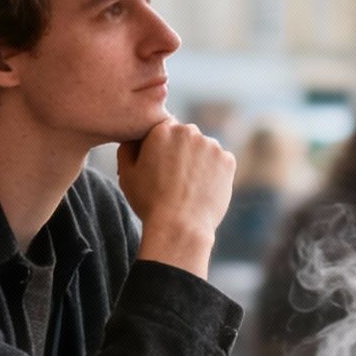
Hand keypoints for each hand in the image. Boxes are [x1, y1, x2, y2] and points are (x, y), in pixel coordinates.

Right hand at [118, 118, 234, 276]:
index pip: (165, 131)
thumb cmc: (150, 202)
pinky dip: (215, 173)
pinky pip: (221, 162)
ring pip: (204, 149)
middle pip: (186, 137)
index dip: (162, 150)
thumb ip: (128, 148)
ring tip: (190, 187)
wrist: (180, 226)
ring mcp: (211, 145)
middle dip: (182, 152)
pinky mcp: (228, 160)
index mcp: (162, 130)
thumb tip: (136, 138)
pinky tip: (203, 190)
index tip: (161, 168)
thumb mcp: (127, 174)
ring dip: (199, 161)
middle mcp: (188, 131)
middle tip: (175, 180)